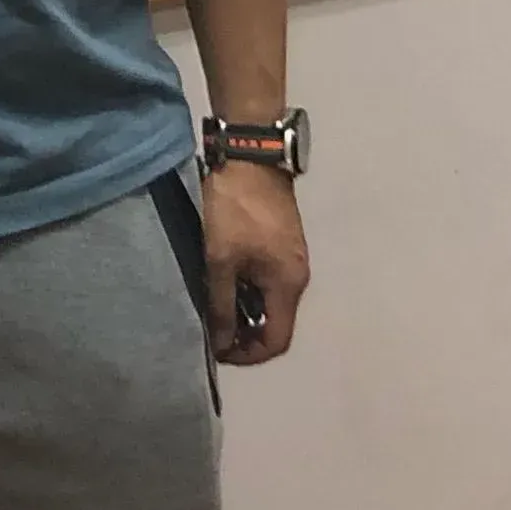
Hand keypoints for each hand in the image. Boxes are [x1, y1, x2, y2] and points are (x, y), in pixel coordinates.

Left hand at [202, 162, 309, 365]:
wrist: (250, 155)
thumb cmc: (235, 210)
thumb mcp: (221, 259)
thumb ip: (223, 304)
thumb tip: (222, 343)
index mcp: (288, 285)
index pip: (277, 340)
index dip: (248, 354)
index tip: (219, 351)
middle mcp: (298, 276)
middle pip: (276, 322)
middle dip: (245, 334)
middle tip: (212, 330)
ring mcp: (292, 256)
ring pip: (271, 299)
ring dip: (246, 309)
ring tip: (214, 306)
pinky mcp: (283, 240)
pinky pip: (268, 279)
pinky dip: (249, 288)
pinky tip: (224, 280)